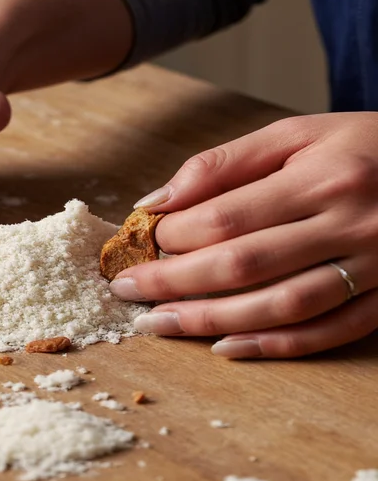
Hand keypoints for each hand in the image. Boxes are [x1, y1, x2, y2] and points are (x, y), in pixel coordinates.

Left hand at [111, 113, 377, 358]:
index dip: (175, 234)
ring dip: (211, 320)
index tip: (142, 240)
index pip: (229, 216)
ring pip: (279, 306)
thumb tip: (156, 201)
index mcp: (322, 177)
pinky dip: (275, 345)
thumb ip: (224, 163)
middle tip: (126, 289)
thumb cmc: (363, 145)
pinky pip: (328, 332)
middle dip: (173, 282)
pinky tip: (226, 346)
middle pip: (243, 265)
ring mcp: (373, 268)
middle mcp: (349, 225)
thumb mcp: (297, 134)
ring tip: (158, 324)